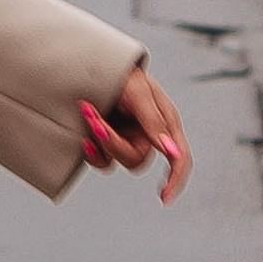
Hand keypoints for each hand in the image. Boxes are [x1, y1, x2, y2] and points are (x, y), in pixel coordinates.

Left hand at [78, 71, 190, 204]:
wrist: (90, 63)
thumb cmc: (122, 73)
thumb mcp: (139, 94)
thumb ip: (154, 123)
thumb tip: (171, 153)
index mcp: (165, 122)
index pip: (179, 158)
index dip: (175, 180)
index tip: (163, 198)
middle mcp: (147, 134)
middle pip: (136, 160)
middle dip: (113, 143)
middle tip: (94, 119)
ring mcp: (126, 138)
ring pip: (116, 160)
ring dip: (99, 142)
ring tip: (87, 112)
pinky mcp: (107, 141)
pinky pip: (101, 160)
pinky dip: (90, 151)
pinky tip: (83, 136)